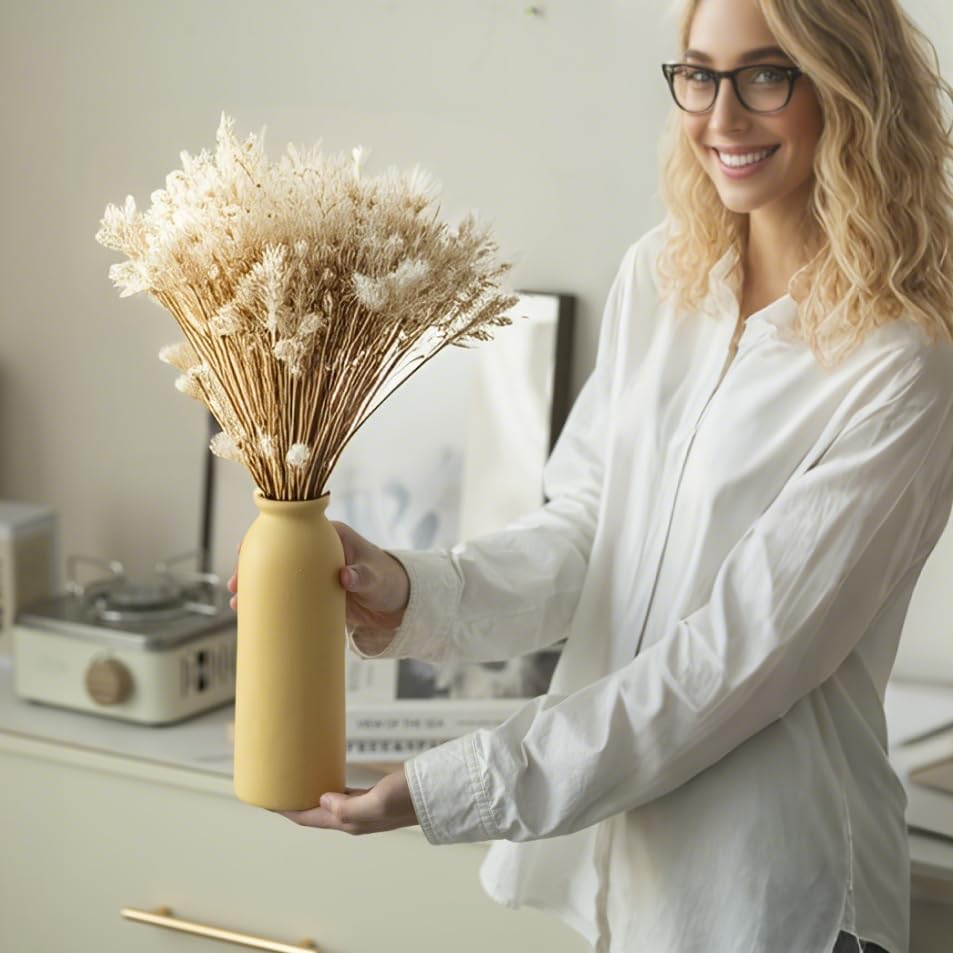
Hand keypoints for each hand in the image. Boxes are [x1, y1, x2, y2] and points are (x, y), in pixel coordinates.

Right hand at [227, 521, 409, 631]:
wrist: (400, 604)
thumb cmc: (390, 580)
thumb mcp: (377, 577)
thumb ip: (362, 576)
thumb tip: (345, 576)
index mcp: (329, 537)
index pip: (291, 531)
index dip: (266, 540)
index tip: (245, 551)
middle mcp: (317, 554)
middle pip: (278, 556)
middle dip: (253, 568)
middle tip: (236, 586)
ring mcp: (314, 576)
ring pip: (279, 578)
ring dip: (258, 589)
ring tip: (238, 606)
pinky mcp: (315, 597)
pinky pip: (289, 599)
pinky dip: (272, 605)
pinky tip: (254, 616)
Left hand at [276, 767, 417, 834]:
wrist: (435, 793)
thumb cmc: (409, 796)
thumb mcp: (378, 801)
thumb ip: (349, 806)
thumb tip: (323, 801)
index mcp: (349, 821)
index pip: (307, 818)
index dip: (284, 810)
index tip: (264, 799)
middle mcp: (351, 818)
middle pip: (312, 814)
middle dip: (291, 803)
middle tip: (273, 786)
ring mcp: (361, 809)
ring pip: (324, 805)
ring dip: (307, 795)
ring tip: (292, 782)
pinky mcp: (371, 797)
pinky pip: (340, 794)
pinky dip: (326, 788)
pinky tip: (325, 779)